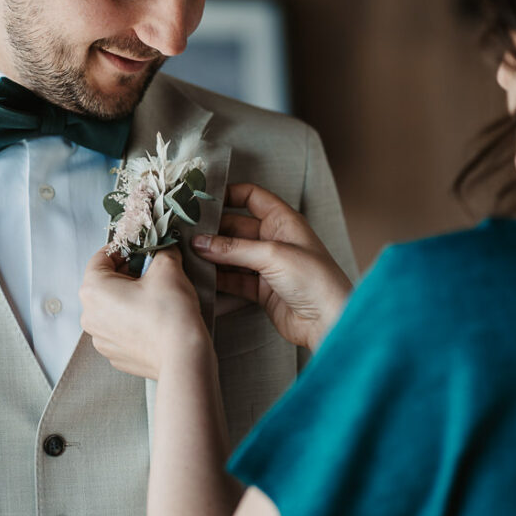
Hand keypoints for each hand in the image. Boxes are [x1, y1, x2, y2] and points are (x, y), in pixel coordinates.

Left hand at [80, 246, 211, 379]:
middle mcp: (90, 316)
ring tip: (156, 297)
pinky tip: (154, 318)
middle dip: (129, 273)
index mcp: (93, 290)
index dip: (124, 248)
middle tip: (153, 271)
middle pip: (105, 282)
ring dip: (130, 297)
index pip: (102, 257)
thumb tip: (163, 247)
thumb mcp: (168, 268)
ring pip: (112, 307)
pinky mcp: (115, 354)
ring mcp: (101, 339)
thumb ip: (161, 250)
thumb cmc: (170, 314)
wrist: (182, 357)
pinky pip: (120, 329)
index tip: (141, 248)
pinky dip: (133, 320)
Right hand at [191, 183, 351, 350]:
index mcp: (283, 220)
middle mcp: (273, 239)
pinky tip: (201, 279)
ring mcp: (267, 265)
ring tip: (187, 257)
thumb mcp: (272, 255)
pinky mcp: (262, 290)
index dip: (229, 194)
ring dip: (212, 257)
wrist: (330, 321)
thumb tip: (200, 243)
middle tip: (185, 235)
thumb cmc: (315, 279)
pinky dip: (218, 280)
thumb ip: (234, 249)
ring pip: (232, 256)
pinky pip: (234, 280)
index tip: (202, 199)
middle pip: (235, 228)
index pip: (252, 196)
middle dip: (212, 231)